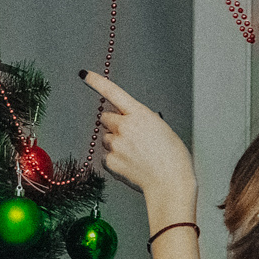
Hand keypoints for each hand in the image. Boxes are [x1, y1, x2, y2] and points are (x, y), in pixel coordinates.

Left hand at [83, 71, 195, 210]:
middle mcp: (125, 127)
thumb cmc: (173, 157)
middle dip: (114, 123)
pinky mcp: (110, 161)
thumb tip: (132, 121)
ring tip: (135, 154)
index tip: (85, 74)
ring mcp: (116, 145)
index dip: (97, 82)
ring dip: (115, 142)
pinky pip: (106, 156)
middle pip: (106, 117)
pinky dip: (115, 159)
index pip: (114, 93)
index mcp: (140, 115)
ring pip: (106, 138)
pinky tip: (131, 164)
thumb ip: (142, 120)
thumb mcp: (162, 129)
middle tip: (130, 136)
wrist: (171, 184)